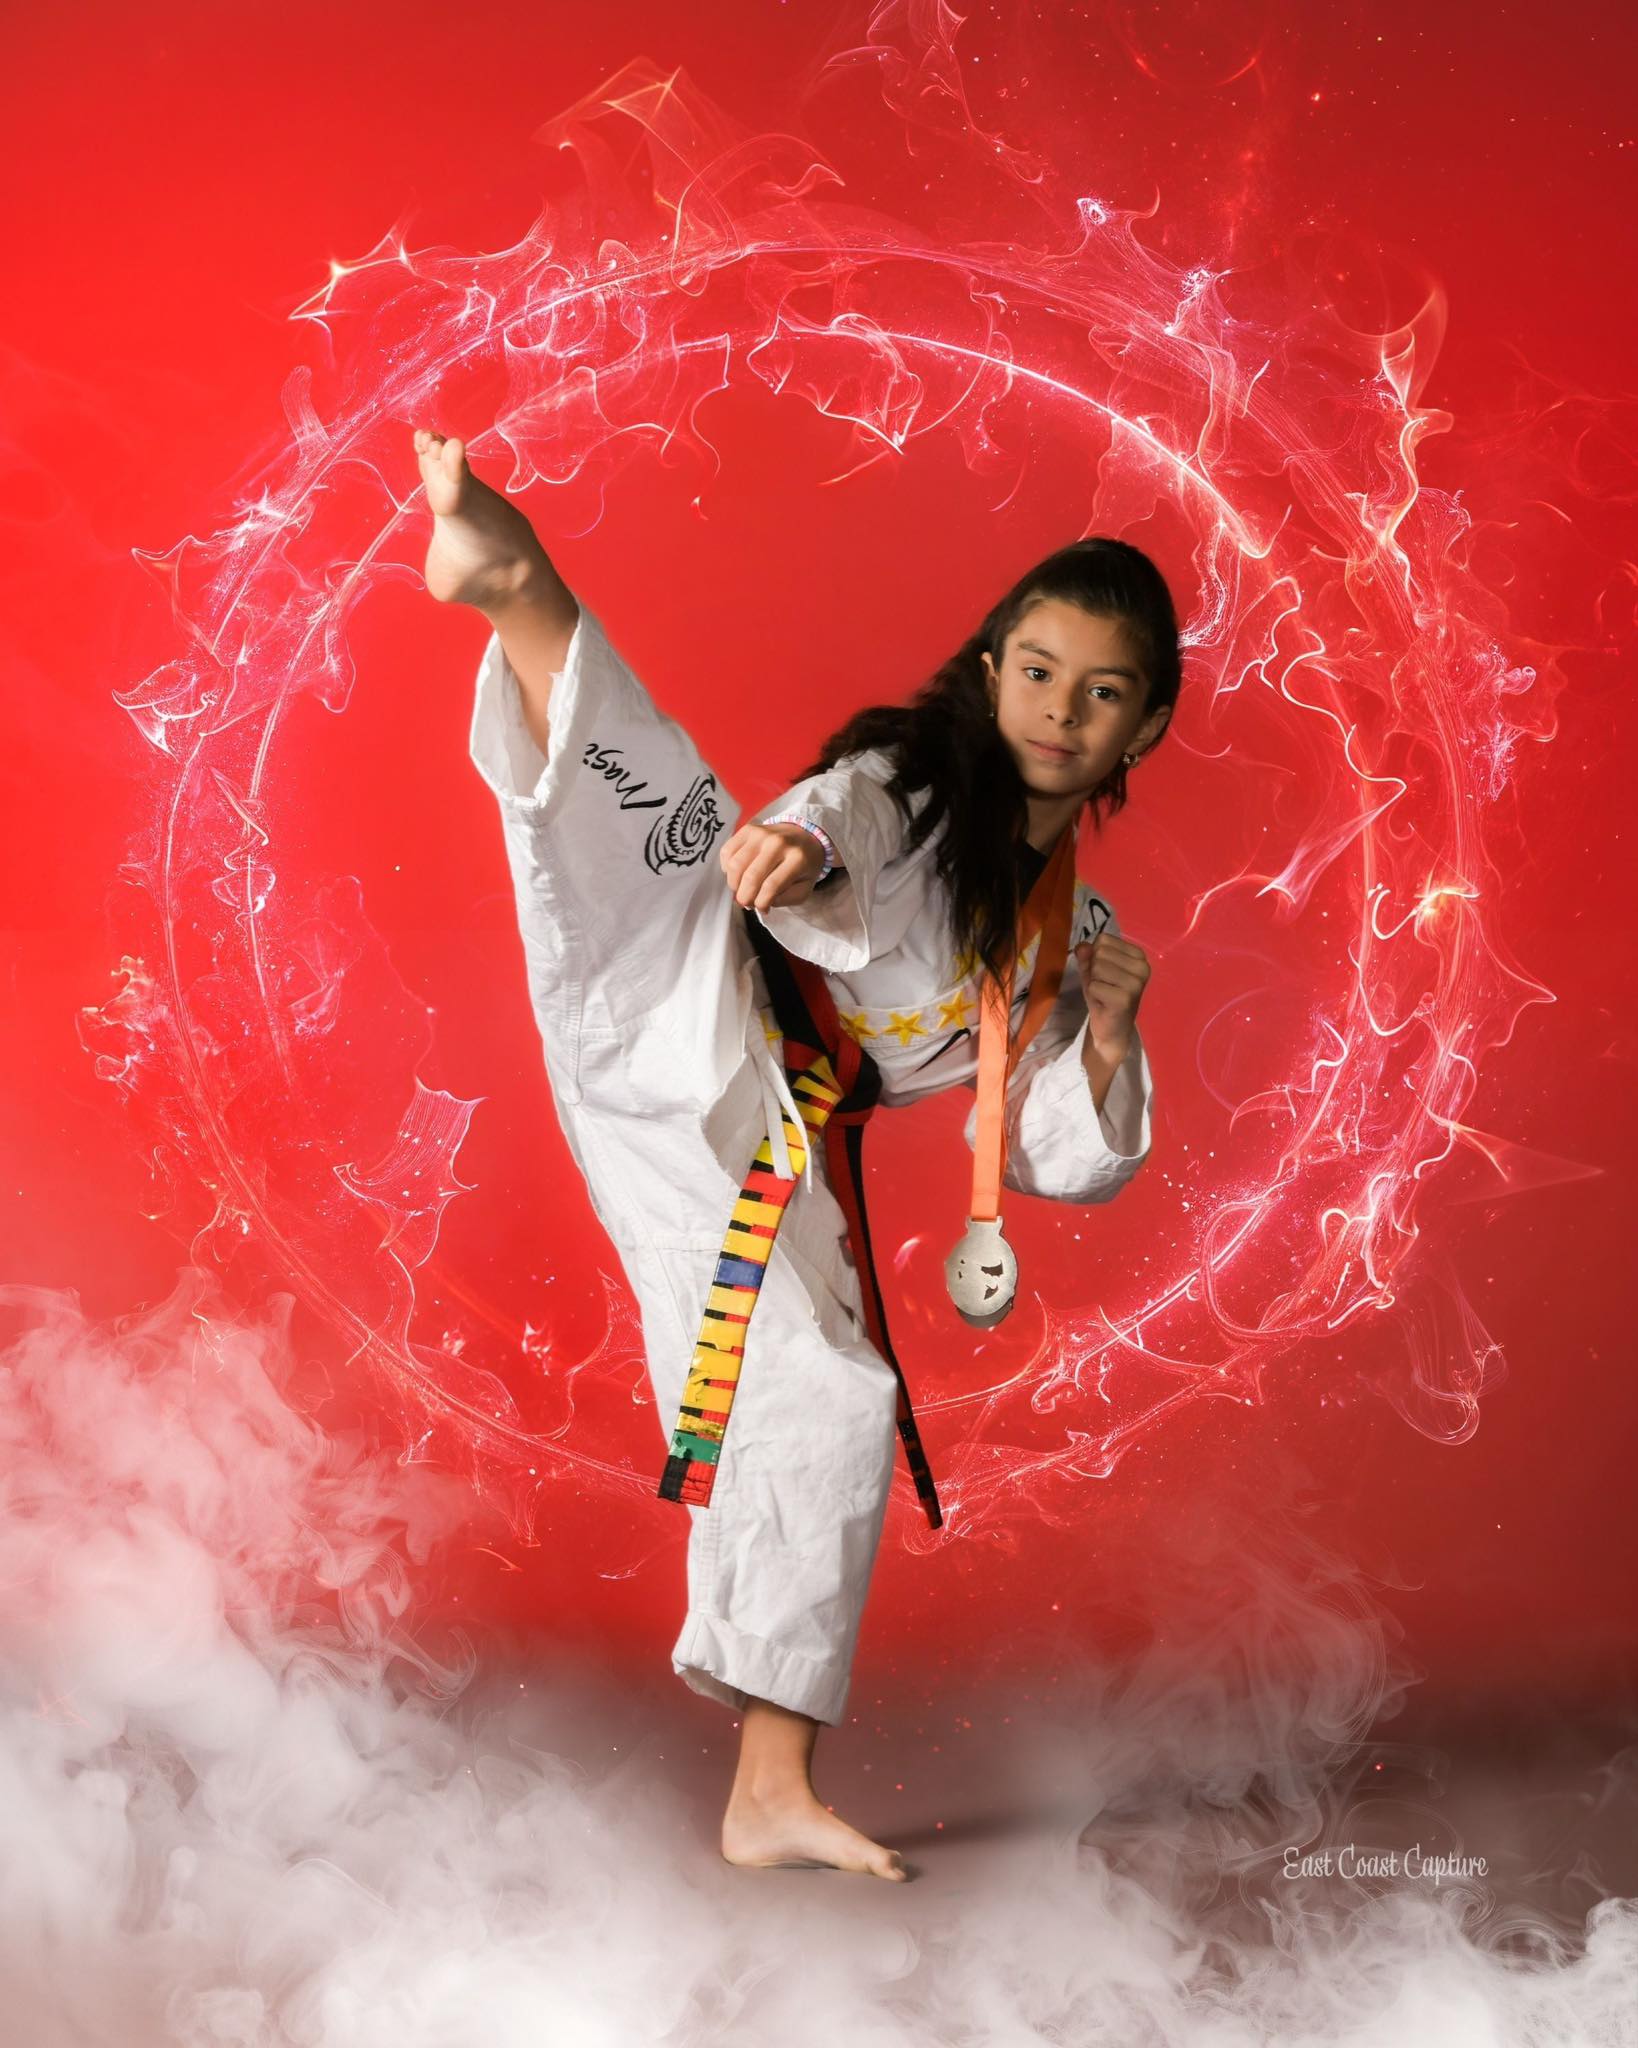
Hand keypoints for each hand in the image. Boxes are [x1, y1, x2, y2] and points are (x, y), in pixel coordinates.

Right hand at [720, 820, 825, 910]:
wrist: (804, 836)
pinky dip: (727, 868)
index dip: (762, 903)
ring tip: (741, 889)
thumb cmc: (803, 865)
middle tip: (747, 903)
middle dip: (745, 897)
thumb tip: (760, 901)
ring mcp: (761, 834)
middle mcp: (778, 843)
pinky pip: (727, 852)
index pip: (771, 886)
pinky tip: (738, 873)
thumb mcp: (804, 888)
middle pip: (751, 877)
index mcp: (797, 858)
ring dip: (734, 884)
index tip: (762, 909)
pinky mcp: (748, 829)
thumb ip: (785, 899)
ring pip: (735, 865)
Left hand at [1072, 931, 1149, 1065]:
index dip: (1095, 957)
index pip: (1103, 939)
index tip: (1105, 975)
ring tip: (1104, 994)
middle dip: (1094, 971)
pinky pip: (1094, 986)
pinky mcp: (1125, 998)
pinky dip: (1093, 995)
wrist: (1111, 1029)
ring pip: (1097, 968)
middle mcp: (1142, 966)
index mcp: (1138, 956)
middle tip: (1103, 987)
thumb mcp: (1093, 971)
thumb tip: (1082, 946)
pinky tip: (1104, 1004)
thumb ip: (1087, 955)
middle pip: (1099, 953)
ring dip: (1093, 983)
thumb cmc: (1104, 997)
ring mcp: (1136, 983)